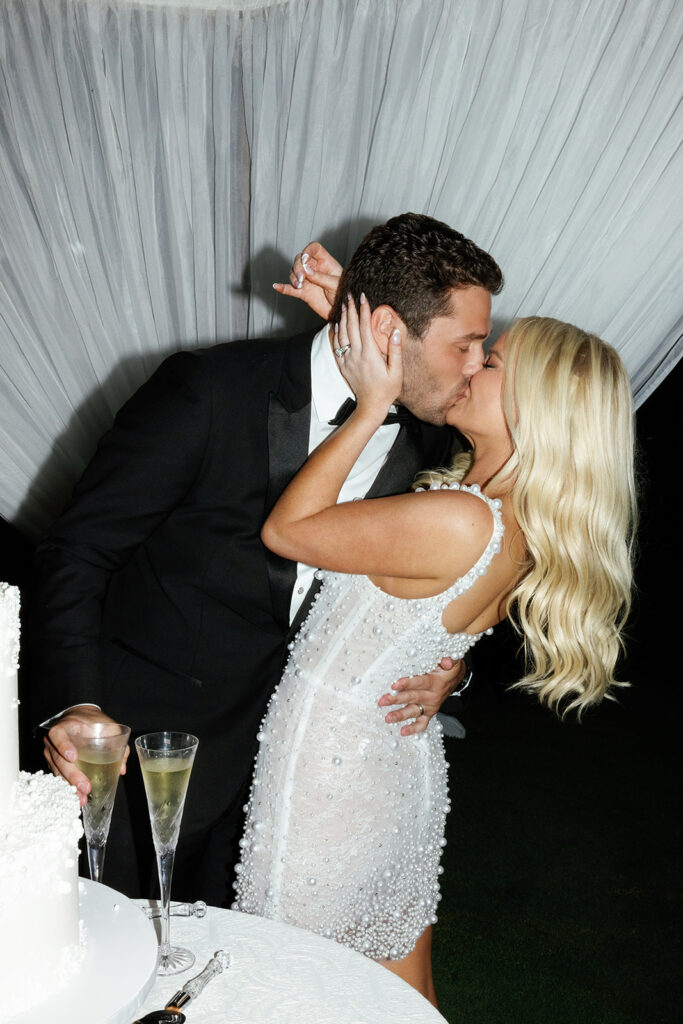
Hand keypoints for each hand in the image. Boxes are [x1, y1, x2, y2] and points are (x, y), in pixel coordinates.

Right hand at [43, 706, 128, 806]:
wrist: (79, 718)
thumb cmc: (92, 722)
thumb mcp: (106, 725)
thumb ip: (116, 742)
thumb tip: (121, 768)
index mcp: (64, 727)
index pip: (57, 735)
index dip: (63, 746)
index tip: (73, 758)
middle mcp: (53, 741)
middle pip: (58, 759)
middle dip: (72, 775)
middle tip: (85, 787)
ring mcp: (52, 754)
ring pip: (58, 771)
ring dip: (70, 785)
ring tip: (82, 798)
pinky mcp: (54, 764)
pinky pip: (58, 776)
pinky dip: (68, 786)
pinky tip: (77, 796)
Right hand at [273, 241, 342, 318]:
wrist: (343, 312)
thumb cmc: (345, 295)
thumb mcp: (335, 284)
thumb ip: (320, 277)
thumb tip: (306, 269)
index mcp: (326, 263)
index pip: (314, 249)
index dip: (308, 250)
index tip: (305, 257)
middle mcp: (315, 269)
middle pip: (300, 260)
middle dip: (298, 267)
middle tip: (302, 278)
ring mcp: (308, 280)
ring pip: (294, 273)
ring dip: (293, 278)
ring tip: (299, 285)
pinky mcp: (304, 293)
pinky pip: (291, 289)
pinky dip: (283, 288)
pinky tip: (277, 286)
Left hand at [336, 294, 402, 415]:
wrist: (371, 406)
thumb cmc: (387, 389)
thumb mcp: (397, 371)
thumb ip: (395, 350)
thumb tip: (395, 331)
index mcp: (370, 354)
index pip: (364, 326)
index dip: (363, 310)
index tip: (363, 297)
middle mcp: (356, 355)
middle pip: (351, 326)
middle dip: (351, 309)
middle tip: (350, 295)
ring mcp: (347, 360)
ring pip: (342, 334)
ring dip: (342, 318)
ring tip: (344, 305)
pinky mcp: (343, 365)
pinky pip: (337, 345)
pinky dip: (336, 333)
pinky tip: (336, 324)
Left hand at [378, 658, 465, 736]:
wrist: (456, 678)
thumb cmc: (449, 668)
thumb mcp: (453, 661)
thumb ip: (450, 660)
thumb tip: (447, 662)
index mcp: (436, 682)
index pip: (420, 682)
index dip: (407, 684)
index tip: (395, 685)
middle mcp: (432, 696)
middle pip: (412, 697)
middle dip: (396, 700)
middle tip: (383, 701)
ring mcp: (430, 706)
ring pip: (414, 711)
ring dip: (400, 715)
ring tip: (388, 718)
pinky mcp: (429, 713)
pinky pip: (422, 723)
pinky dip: (413, 728)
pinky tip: (403, 731)